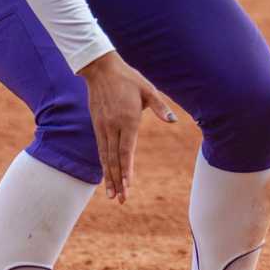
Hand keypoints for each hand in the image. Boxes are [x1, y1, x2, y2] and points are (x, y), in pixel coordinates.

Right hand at [77, 51, 175, 203]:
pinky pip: (100, 149)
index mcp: (127, 120)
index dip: (126, 169)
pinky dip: (103, 164)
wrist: (101, 70)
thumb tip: (173, 121)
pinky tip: (106, 176)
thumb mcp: (148, 90)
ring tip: (111, 195)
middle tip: (120, 200)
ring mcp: (103, 127)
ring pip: (105, 157)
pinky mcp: (97, 125)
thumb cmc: (129, 79)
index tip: (128, 186)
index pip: (126, 150)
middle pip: (114, 159)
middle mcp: (113, 126)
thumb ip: (160, 107)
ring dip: (109, 177)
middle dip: (118, 181)